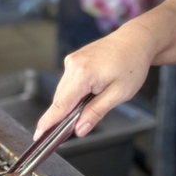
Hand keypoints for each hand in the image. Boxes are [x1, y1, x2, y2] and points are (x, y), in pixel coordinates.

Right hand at [34, 22, 155, 139]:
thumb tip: (79, 129)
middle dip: (62, 117)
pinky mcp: (74, 60)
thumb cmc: (132, 64)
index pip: (61, 104)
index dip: (49, 122)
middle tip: (68, 132)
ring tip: (88, 109)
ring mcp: (71, 61)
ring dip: (70, 104)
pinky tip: (89, 95)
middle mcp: (72, 65)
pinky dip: (74, 93)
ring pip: (63, 92)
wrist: (136, 39)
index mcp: (82, 73)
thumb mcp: (119, 94)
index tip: (38, 135)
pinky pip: (68, 83)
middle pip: (60, 99)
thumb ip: (96, 112)